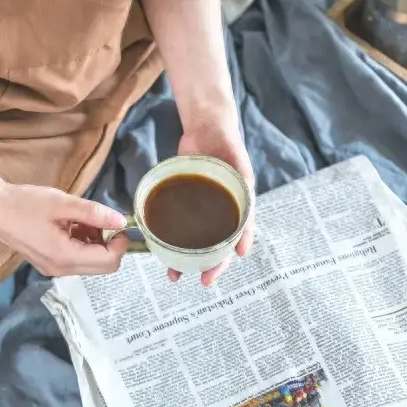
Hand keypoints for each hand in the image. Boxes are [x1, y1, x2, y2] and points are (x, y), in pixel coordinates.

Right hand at [0, 181, 128, 276]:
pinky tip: (73, 224)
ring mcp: (53, 268)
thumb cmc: (25, 204)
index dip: (120, 243)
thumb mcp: (62, 203)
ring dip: (96, 242)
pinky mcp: (49, 263)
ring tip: (82, 219)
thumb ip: (94, 213)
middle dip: (109, 243)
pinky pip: (77, 259)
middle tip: (100, 219)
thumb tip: (122, 221)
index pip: (108, 261)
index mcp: (65, 256)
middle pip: (103, 266)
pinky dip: (83, 243)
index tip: (118, 222)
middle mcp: (61, 269)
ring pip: (91, 263)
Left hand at [175, 118, 255, 285]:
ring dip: (187, 259)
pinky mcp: (184, 202)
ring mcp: (203, 209)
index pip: (241, 234)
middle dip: (211, 265)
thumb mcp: (239, 163)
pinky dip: (171, 240)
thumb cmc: (227, 143)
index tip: (232, 262)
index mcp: (240, 205)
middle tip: (203, 280)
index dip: (236, 251)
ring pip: (196, 241)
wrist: (206, 126)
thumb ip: (242, 185)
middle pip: (218, 245)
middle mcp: (222, 211)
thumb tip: (246, 212)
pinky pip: (178, 226)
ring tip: (175, 275)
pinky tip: (160, 250)